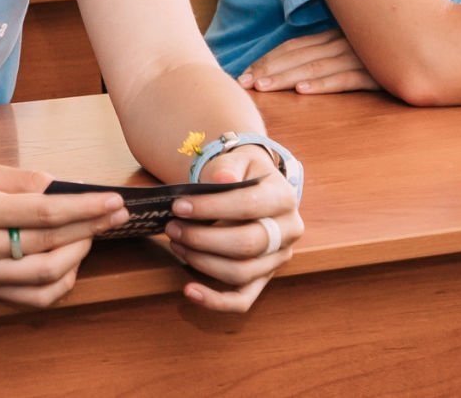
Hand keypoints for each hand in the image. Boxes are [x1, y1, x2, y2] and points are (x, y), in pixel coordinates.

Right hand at [0, 165, 128, 306]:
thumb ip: (22, 181)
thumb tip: (62, 187)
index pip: (43, 212)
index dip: (84, 208)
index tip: (112, 201)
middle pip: (49, 243)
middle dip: (90, 227)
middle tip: (117, 214)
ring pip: (47, 274)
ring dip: (79, 254)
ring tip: (92, 234)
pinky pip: (35, 297)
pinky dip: (61, 282)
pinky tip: (70, 261)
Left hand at [166, 145, 302, 311]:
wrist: (253, 186)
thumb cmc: (241, 173)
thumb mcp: (238, 158)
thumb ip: (229, 166)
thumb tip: (223, 179)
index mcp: (283, 198)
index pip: (248, 206)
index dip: (211, 208)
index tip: (178, 206)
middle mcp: (288, 231)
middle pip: (246, 244)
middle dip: (203, 238)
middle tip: (172, 228)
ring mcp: (278, 258)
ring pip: (241, 272)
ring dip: (202, 262)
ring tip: (176, 244)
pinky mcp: (263, 277)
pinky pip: (243, 299)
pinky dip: (216, 300)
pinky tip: (189, 291)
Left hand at [238, 28, 380, 93]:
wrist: (437, 46)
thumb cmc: (391, 50)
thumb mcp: (357, 46)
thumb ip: (332, 51)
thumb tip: (302, 70)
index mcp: (335, 35)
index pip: (294, 47)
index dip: (268, 60)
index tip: (244, 75)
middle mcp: (343, 42)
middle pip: (297, 56)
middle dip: (267, 70)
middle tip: (242, 84)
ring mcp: (360, 56)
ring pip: (315, 67)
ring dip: (286, 78)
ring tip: (262, 87)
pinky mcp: (377, 73)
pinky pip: (346, 79)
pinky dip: (323, 84)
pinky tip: (303, 91)